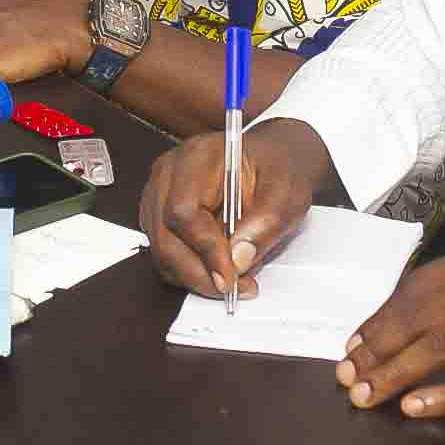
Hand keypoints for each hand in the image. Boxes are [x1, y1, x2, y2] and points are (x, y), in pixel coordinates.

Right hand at [141, 119, 328, 300]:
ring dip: (195, 275)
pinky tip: (219, 270)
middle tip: (236, 288)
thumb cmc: (276, 170)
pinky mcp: (158, 215)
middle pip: (165, 236)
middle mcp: (169, 173)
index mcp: (198, 157)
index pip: (184, 210)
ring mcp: (158, 195)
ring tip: (234, 280)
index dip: (205, 249)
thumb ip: (265, 224)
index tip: (231, 275)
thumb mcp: (287, 193)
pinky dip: (189, 270)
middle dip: (199, 272)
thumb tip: (238, 259)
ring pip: (161, 251)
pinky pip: (164, 253)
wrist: (270, 162)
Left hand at [336, 239, 444, 419]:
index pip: (417, 286)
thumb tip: (406, 316)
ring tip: (365, 396)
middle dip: (377, 348)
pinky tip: (415, 409)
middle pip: (420, 316)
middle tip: (348, 375)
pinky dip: (444, 395)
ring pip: (440, 347)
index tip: (354, 343)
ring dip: (395, 375)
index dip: (380, 316)